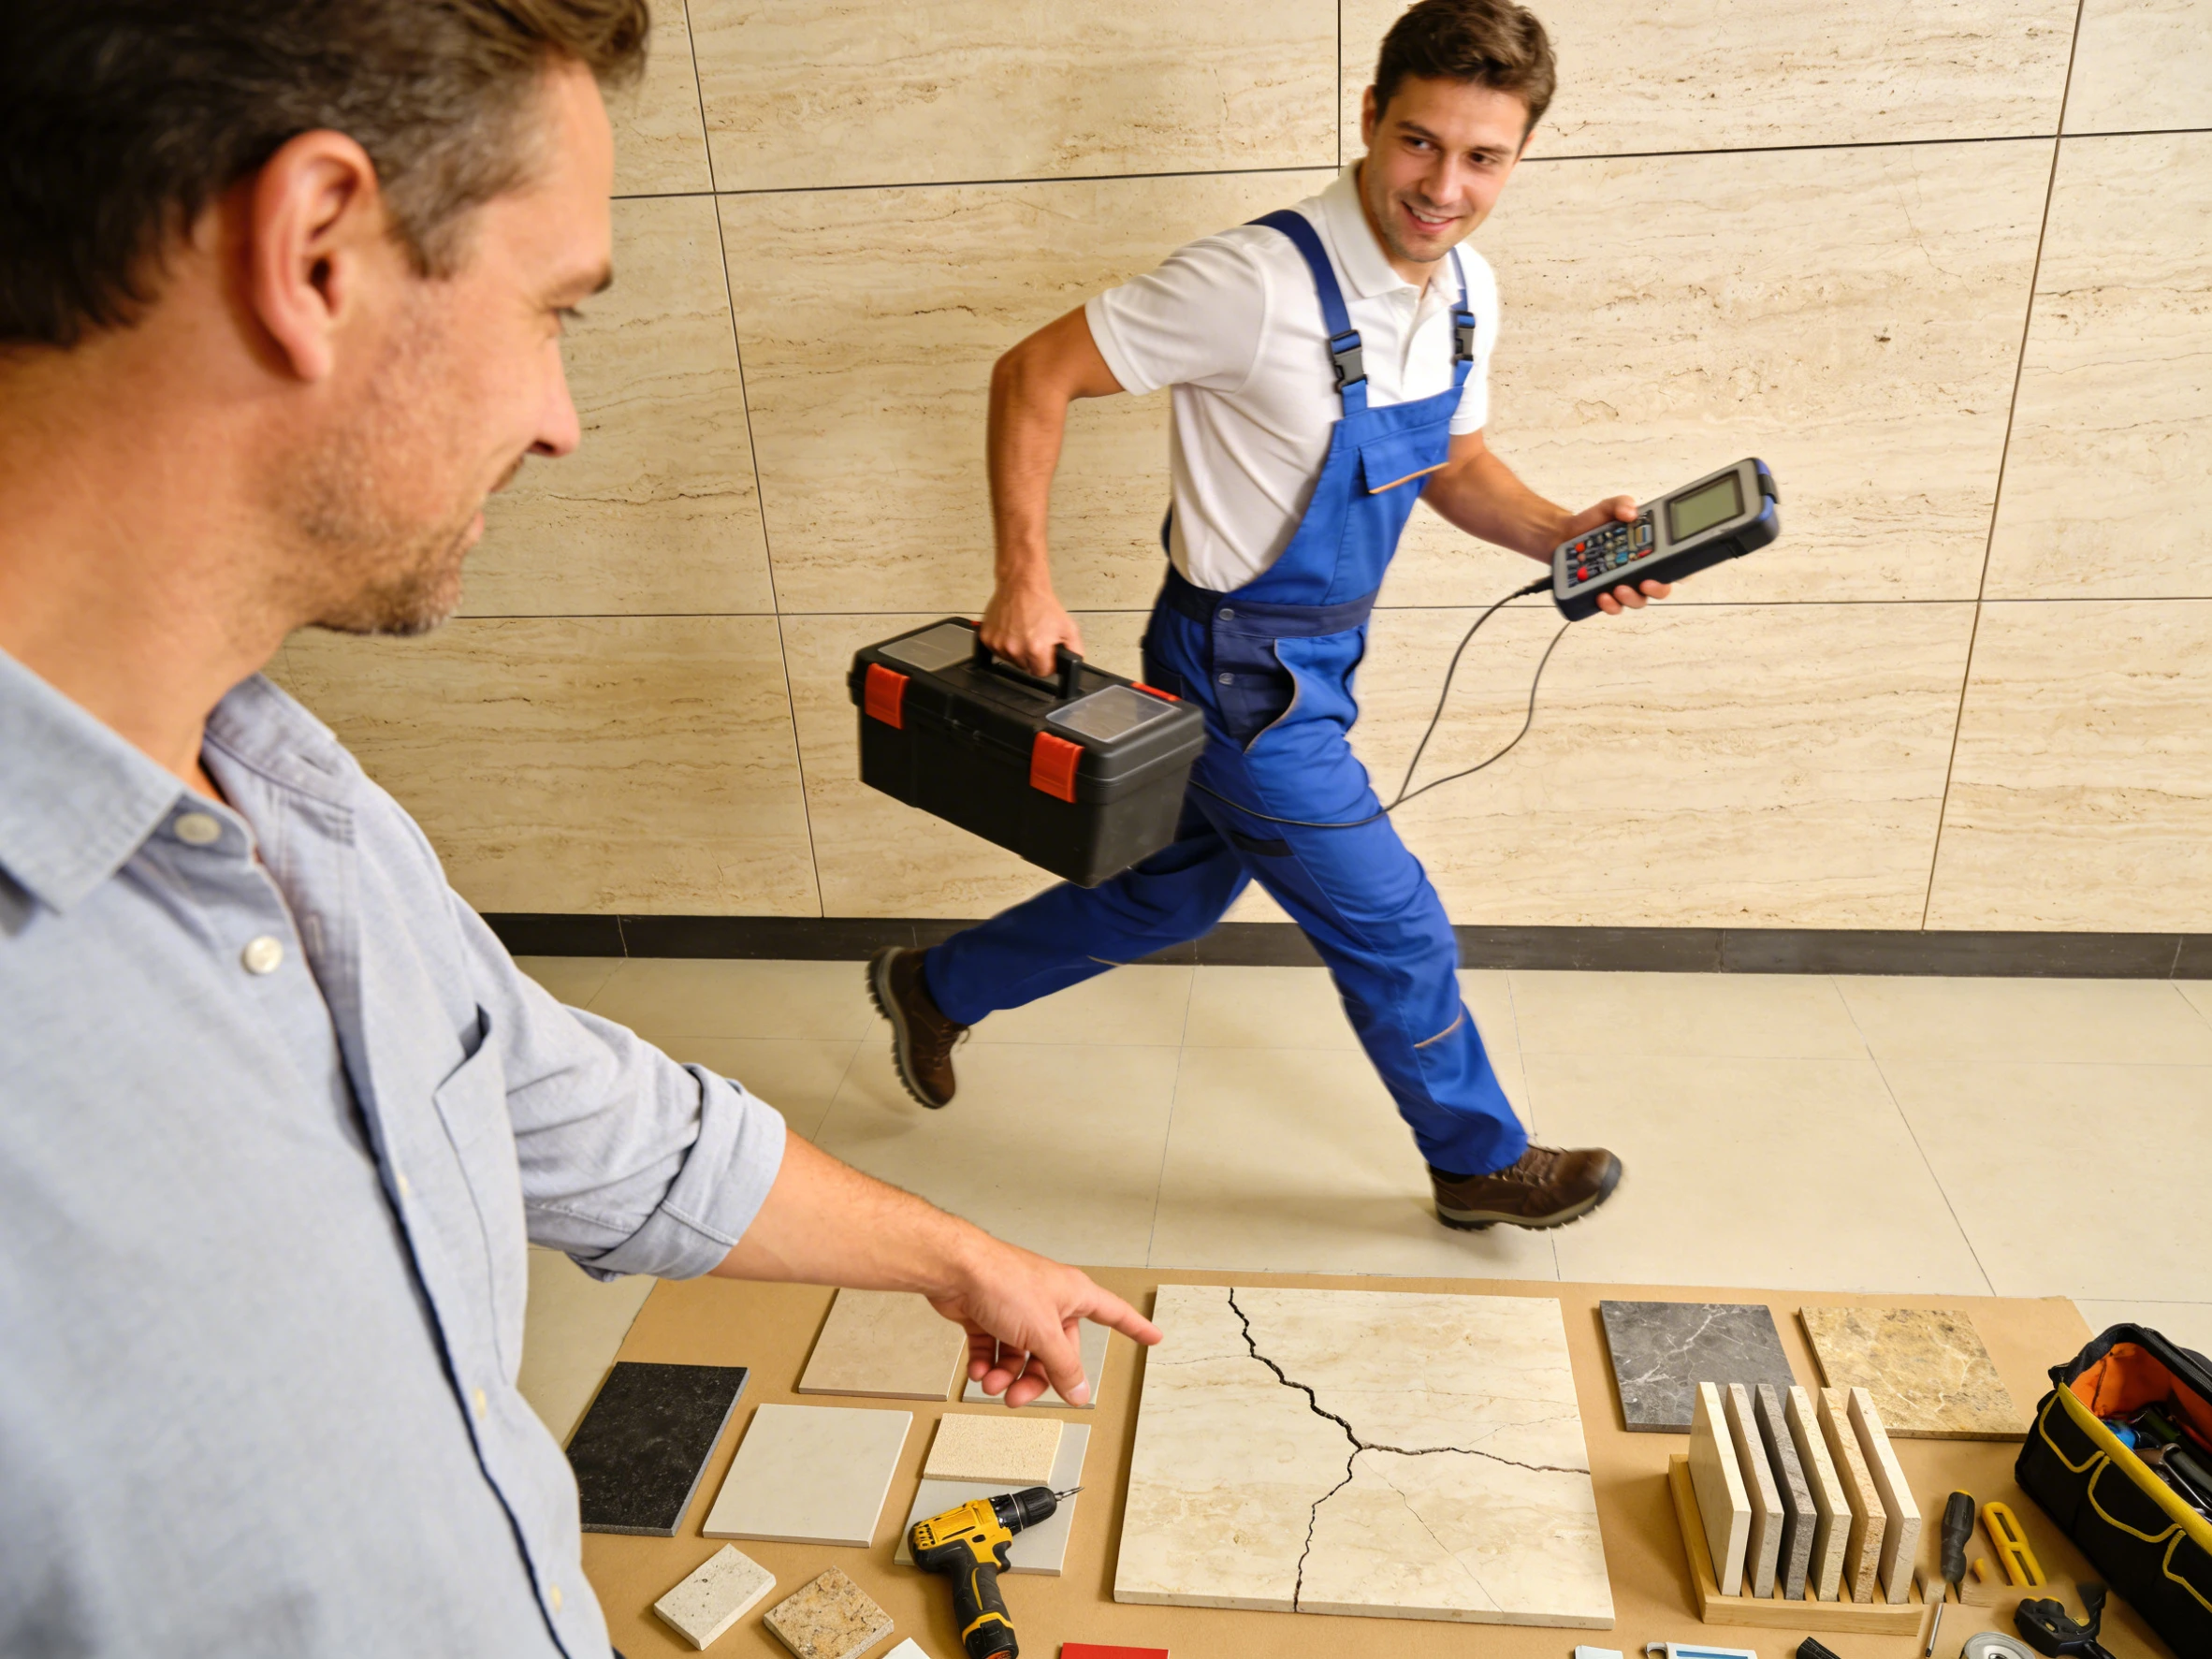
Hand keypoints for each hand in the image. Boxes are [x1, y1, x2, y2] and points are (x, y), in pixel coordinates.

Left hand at [927, 1235, 1159, 1407]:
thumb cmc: (1002, 1281)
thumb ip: (1063, 1366)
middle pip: (1056, 1351)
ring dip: (1007, 1375)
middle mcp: (1048, 1300)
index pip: (1113, 1313)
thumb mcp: (1042, 1333)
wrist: (954, 1269)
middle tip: (1018, 1396)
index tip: (1154, 1336)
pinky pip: (995, 1349)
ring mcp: (1018, 1308)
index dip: (1135, 1327)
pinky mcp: (989, 1314)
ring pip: (1021, 1354)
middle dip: (1036, 1378)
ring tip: (992, 1384)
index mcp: (1072, 1295)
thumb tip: (1080, 1392)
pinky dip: (988, 1364)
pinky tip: (979, 1373)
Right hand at [978, 581, 1083, 676]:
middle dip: (1032, 657)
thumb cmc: (1043, 604)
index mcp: (1036, 649)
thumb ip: (1074, 651)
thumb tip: (1072, 666)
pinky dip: (1004, 644)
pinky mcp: (987, 638)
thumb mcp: (1069, 628)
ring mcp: (999, 644)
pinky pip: (997, 651)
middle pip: (1025, 667)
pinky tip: (1011, 630)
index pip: (1041, 673)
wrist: (1021, 586)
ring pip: (1011, 660)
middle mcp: (1015, 649)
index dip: (1046, 663)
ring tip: (1023, 632)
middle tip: (1035, 638)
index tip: (1046, 653)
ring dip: (1017, 651)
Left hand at [1556, 495, 1671, 615]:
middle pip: (1661, 588)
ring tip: (1619, 589)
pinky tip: (1602, 596)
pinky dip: (1610, 605)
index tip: (1679, 572)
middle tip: (1646, 582)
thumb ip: (1621, 504)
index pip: (1673, 563)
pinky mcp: (1605, 594)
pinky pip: (1613, 607)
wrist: (1564, 535)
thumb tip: (1630, 512)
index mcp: (1649, 550)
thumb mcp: (1609, 508)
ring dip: (1631, 598)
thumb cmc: (1593, 523)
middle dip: (1657, 589)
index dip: (1683, 571)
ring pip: (1638, 600)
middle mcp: (1640, 570)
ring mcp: (1624, 584)